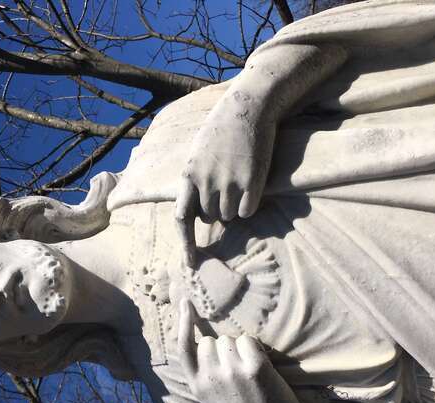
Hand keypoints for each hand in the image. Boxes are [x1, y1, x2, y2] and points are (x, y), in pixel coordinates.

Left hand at [175, 96, 276, 267]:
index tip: (190, 262)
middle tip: (226, 185)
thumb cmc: (221, 130)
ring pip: (230, 216)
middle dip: (217, 209)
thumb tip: (197, 212)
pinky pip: (248, 211)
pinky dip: (250, 205)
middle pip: (210, 217)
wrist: (247, 108)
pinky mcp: (251, 182)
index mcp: (188, 176)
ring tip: (238, 178)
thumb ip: (194, 181)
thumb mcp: (197, 154)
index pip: (183, 218)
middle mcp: (206, 183)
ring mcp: (229, 183)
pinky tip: (251, 184)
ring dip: (234, 206)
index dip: (186, 243)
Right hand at [177, 299, 307, 402]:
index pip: (184, 348)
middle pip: (211, 340)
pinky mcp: (254, 367)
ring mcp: (232, 371)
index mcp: (198, 387)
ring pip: (230, 339)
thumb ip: (205, 375)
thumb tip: (205, 343)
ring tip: (251, 373)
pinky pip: (249, 340)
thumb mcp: (214, 400)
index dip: (185, 323)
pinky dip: (257, 349)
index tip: (186, 303)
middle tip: (239, 370)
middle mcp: (210, 378)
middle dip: (224, 348)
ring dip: (241, 349)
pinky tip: (263, 368)